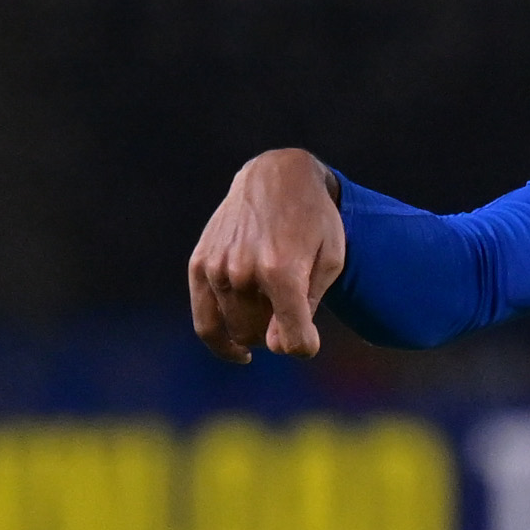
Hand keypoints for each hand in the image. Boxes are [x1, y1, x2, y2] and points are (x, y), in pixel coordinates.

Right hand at [189, 149, 348, 360]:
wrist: (276, 178)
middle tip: (290, 312)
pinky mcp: (199, 264)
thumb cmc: (314, 220)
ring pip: (236, 330)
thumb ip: (306, 308)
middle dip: (278, 333)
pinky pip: (205, 322)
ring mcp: (217, 268)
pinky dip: (221, 342)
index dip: (305, 345)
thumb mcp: (330, 261)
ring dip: (256, 329)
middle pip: (260, 336)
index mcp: (281, 271)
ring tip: (271, 313)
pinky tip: (240, 352)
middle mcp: (243, 272)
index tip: (310, 341)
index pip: (292, 339)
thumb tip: (277, 348)